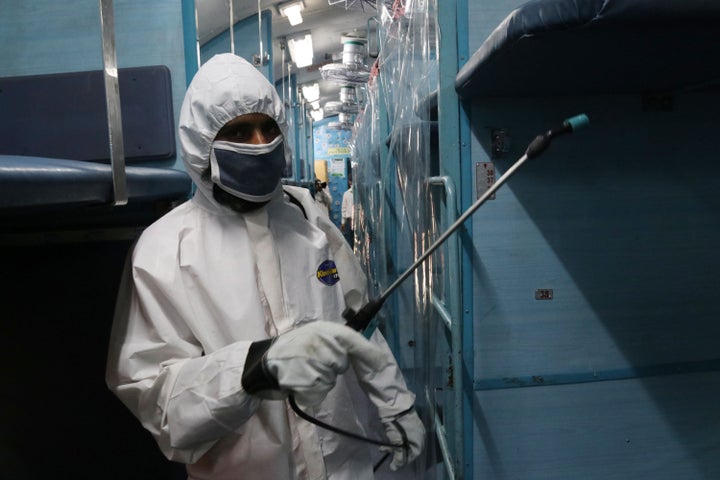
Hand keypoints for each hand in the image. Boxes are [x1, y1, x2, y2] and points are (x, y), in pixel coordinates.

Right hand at [242, 321, 386, 406]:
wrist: (260, 363)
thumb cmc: (289, 350)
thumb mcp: (312, 335)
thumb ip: (334, 340)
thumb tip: (366, 351)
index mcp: (322, 328)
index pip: (351, 339)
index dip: (367, 352)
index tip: (379, 362)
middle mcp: (317, 341)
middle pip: (340, 364)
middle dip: (331, 368)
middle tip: (311, 363)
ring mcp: (310, 359)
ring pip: (329, 380)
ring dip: (319, 382)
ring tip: (301, 372)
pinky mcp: (303, 378)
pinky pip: (318, 391)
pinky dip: (310, 393)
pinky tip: (297, 382)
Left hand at [380, 408, 424, 469]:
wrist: (395, 405)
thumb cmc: (397, 425)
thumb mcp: (396, 442)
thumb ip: (398, 456)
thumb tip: (394, 468)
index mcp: (420, 441)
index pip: (413, 456)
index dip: (402, 460)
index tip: (393, 462)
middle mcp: (420, 436)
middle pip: (409, 449)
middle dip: (397, 453)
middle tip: (387, 453)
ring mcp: (416, 428)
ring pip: (405, 442)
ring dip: (394, 446)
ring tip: (383, 447)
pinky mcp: (410, 422)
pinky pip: (404, 435)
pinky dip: (396, 439)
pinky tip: (388, 438)